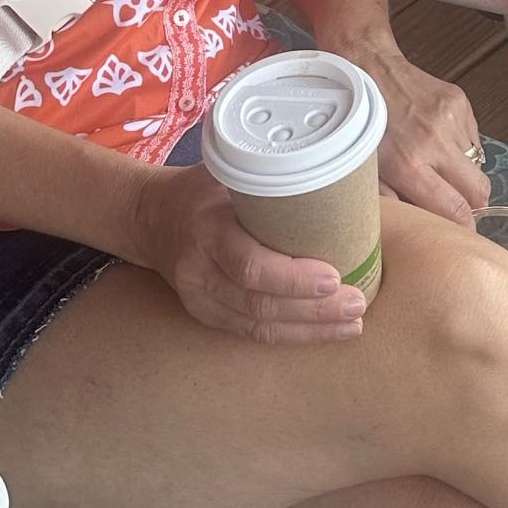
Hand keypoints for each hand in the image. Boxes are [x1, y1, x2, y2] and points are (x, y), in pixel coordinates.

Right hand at [127, 164, 367, 344]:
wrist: (151, 217)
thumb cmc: (202, 189)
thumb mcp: (227, 172)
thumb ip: (270, 178)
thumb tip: (337, 175)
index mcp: (207, 229)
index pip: (250, 265)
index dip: (293, 278)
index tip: (334, 276)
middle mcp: (199, 270)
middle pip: (260, 302)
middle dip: (313, 309)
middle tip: (356, 303)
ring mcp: (199, 298)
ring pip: (258, 325)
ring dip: (309, 329)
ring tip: (351, 323)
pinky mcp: (206, 315)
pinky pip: (250, 333)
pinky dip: (290, 336)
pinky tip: (323, 332)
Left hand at [316, 34, 490, 224]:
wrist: (368, 69)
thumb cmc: (362, 122)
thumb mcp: (366, 171)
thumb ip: (392, 203)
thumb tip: (416, 229)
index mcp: (410, 164)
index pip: (456, 209)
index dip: (464, 228)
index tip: (462, 234)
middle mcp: (435, 143)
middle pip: (479, 192)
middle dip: (473, 204)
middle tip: (458, 204)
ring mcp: (452, 120)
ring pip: (477, 165)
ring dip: (463, 172)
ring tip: (438, 163)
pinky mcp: (460, 103)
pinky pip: (474, 140)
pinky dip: (461, 147)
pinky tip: (438, 140)